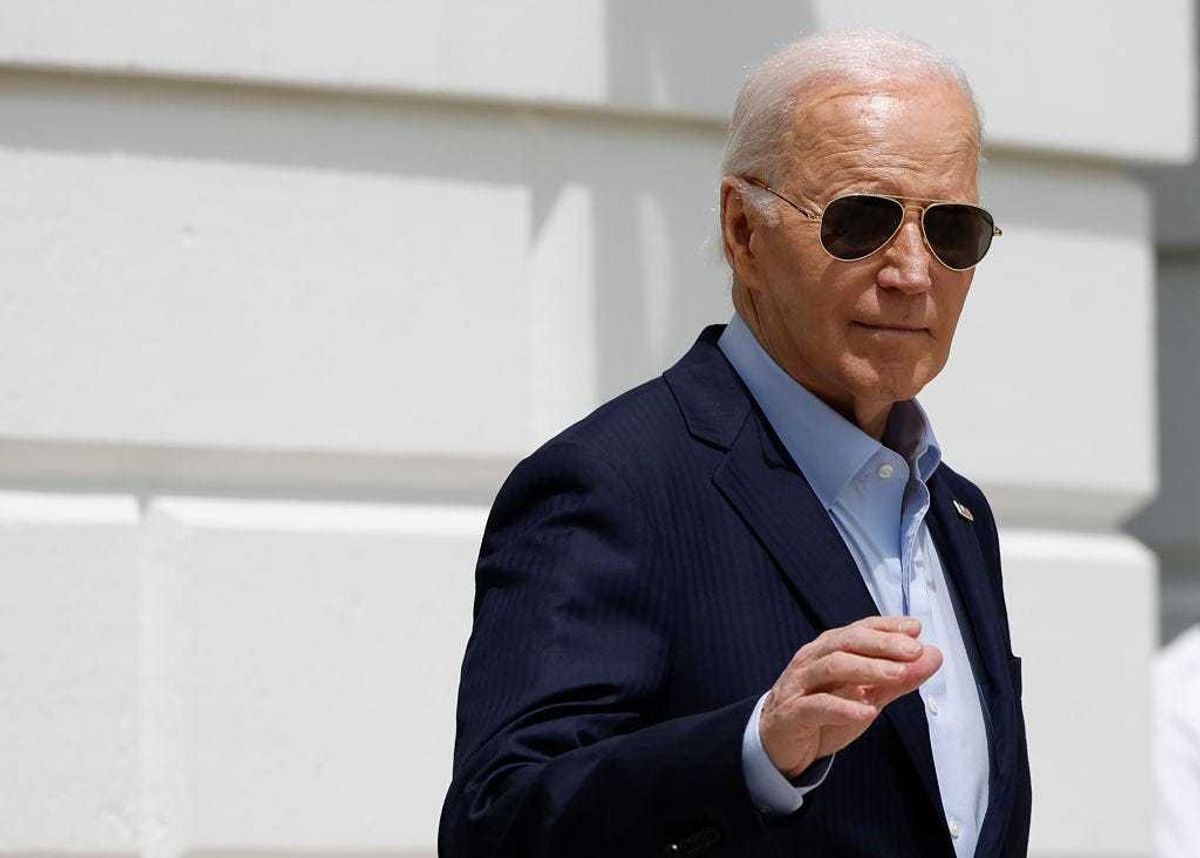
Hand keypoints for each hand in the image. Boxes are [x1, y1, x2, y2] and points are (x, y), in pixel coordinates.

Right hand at [759, 616, 941, 777]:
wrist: (779, 744)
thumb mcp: (866, 696)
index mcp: (829, 650)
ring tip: (897, 675)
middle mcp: (813, 660)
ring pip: (832, 667)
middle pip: (846, 642)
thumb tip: (931, 656)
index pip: (859, 630)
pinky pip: (816, 706)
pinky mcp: (791, 713)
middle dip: (882, 644)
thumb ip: (897, 679)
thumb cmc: (823, 714)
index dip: (887, 627)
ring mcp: (799, 685)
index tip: (915, 629)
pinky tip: (866, 712)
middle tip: (913, 650)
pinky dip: (843, 707)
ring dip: (867, 669)